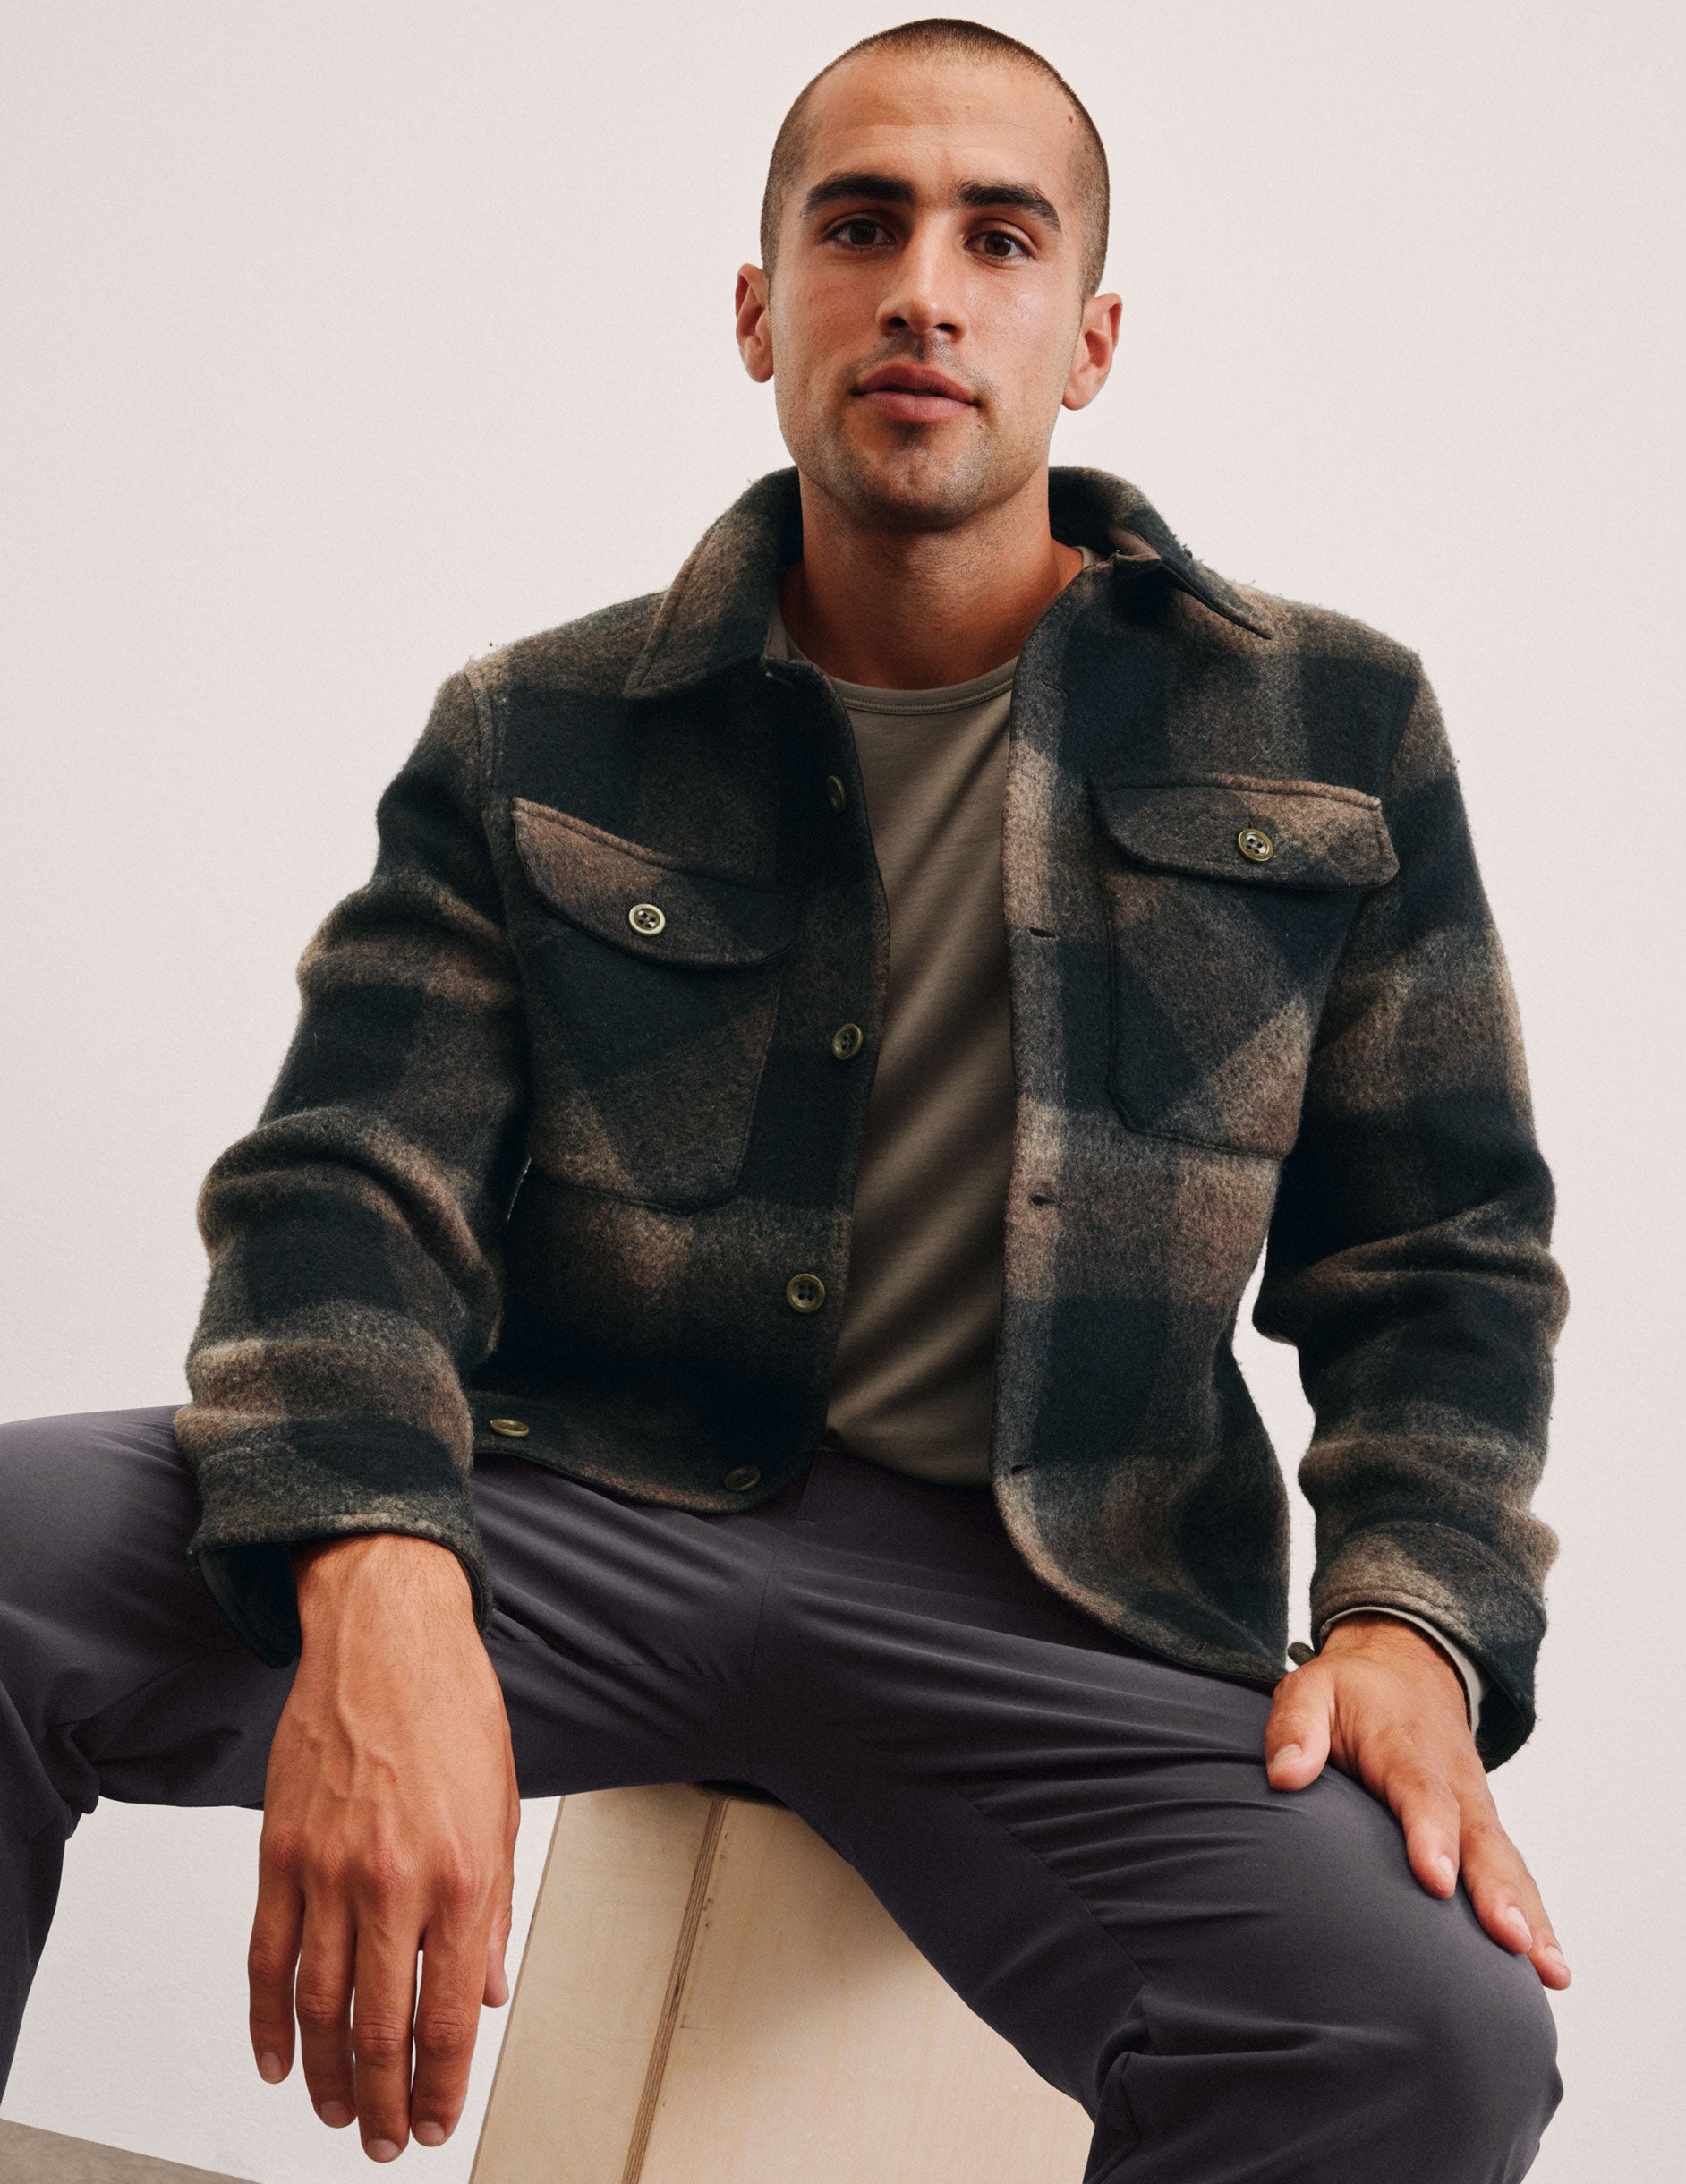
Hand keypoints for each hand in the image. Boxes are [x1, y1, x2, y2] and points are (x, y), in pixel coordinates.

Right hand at [248, 1533, 519, 2160]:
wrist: (386, 1635)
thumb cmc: (451, 1707)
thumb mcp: (500, 1809)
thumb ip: (493, 1911)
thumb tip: (486, 1991)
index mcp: (461, 1874)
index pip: (448, 2016)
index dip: (444, 2084)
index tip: (441, 2119)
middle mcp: (392, 1881)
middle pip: (377, 2027)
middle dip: (386, 2101)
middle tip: (390, 2140)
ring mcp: (327, 1871)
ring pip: (317, 2007)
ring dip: (327, 2076)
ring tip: (339, 2113)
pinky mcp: (279, 1853)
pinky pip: (266, 1957)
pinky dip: (267, 2020)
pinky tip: (276, 2058)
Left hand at [1264, 1613, 1568, 1990]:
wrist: (1406, 1666)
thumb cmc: (1350, 1692)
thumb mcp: (1310, 1688)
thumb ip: (1295, 1726)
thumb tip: (1284, 1776)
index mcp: (1403, 1745)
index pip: (1421, 1791)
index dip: (1431, 1834)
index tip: (1436, 1880)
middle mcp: (1452, 1780)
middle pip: (1479, 1836)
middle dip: (1496, 1890)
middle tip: (1512, 1937)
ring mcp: (1475, 1806)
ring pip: (1506, 1862)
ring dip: (1529, 1915)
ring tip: (1548, 1971)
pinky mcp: (1484, 1828)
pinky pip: (1514, 1872)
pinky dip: (1536, 1917)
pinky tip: (1549, 1969)